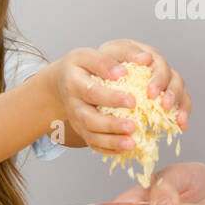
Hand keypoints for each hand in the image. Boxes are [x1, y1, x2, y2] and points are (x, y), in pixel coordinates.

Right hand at [49, 42, 189, 154]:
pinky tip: (126, 149)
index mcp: (74, 83)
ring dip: (112, 142)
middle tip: (133, 126)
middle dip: (111, 125)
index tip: (133, 100)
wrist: (63, 80)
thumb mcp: (88, 55)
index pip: (92, 92)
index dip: (111, 98)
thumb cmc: (81, 65)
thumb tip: (140, 60)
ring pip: (91, 136)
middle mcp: (73, 105)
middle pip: (89, 119)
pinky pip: (94, 144)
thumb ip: (107, 60)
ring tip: (132, 144)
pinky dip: (109, 149)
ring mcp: (76, 121)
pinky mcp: (82, 131)